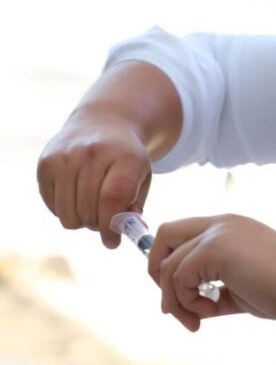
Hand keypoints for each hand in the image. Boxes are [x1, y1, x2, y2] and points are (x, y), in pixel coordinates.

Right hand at [37, 111, 151, 248]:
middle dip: (98, 224)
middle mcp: (92, 153)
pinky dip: (64, 209)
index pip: (112, 198)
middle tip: (104, 218)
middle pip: (88, 210)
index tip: (112, 241)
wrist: (102, 123)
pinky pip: (52, 205)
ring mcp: (65, 156)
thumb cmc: (125, 160)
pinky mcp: (46, 162)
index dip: (110, 226)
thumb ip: (133, 210)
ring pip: (68, 213)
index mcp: (124, 156)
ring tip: (91, 207)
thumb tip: (113, 239)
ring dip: (80, 220)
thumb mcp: (141, 178)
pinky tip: (75, 196)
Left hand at [147, 214, 275, 331]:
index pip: (184, 236)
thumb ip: (216, 292)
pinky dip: (187, 301)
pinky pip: (178, 277)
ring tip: (199, 319)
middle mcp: (221, 224)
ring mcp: (217, 233)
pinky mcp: (214, 248)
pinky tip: (211, 312)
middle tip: (172, 305)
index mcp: (231, 229)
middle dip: (158, 272)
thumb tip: (192, 309)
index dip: (173, 265)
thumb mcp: (243, 291)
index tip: (182, 300)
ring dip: (176, 299)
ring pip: (169, 264)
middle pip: (165, 235)